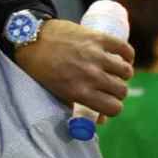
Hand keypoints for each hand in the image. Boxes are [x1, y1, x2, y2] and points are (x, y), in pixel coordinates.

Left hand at [15, 19, 134, 117]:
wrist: (31, 39)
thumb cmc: (40, 69)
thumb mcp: (55, 93)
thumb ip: (76, 106)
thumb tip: (100, 120)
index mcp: (79, 92)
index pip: (113, 108)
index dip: (113, 108)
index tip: (110, 104)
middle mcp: (91, 75)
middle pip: (121, 91)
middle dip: (118, 93)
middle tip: (111, 88)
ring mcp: (96, 56)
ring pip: (125, 71)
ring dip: (123, 74)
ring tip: (116, 72)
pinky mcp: (98, 38)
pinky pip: (124, 48)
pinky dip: (127, 55)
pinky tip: (123, 58)